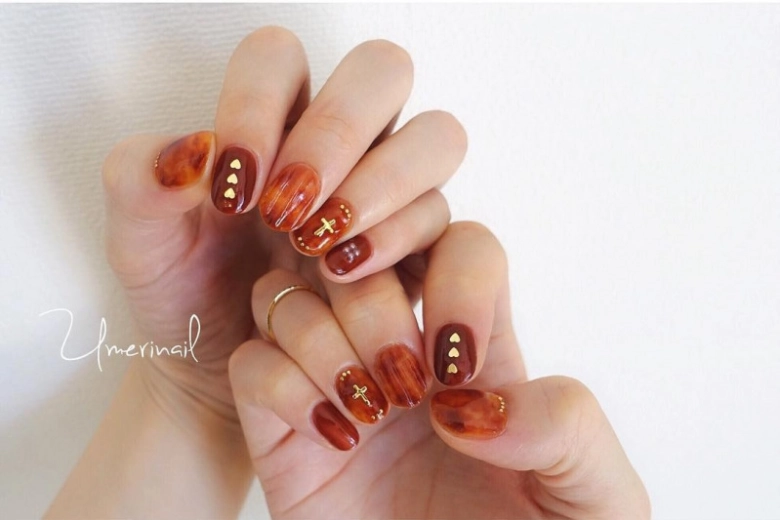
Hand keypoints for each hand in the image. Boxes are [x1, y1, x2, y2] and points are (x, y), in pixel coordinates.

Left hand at [101, 26, 463, 423]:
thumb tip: (198, 150)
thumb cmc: (184, 293)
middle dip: (338, 132)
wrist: (216, 367)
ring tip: (320, 247)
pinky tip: (345, 273)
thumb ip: (139, 181)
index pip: (280, 57)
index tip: (233, 188)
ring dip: (383, 184)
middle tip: (288, 210)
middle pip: (382, 71)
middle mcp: (340, 143)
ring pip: (435, 137)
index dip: (258, 104)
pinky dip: (399, 239)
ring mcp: (387, 190)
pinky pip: (442, 218)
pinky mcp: (416, 247)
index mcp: (269, 118)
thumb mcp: (141, 244)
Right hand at [229, 222, 650, 518]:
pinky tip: (333, 440)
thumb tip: (469, 399)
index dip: (457, 277)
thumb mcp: (594, 498)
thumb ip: (568, 425)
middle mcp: (399, 351)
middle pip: (364, 256)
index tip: (456, 367)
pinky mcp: (282, 432)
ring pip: (292, 295)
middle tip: (402, 389)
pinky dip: (283, 387)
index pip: (459, 242)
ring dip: (326, 347)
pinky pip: (251, 362)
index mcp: (476, 348)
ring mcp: (336, 386)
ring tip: (366, 417)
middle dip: (378, 313)